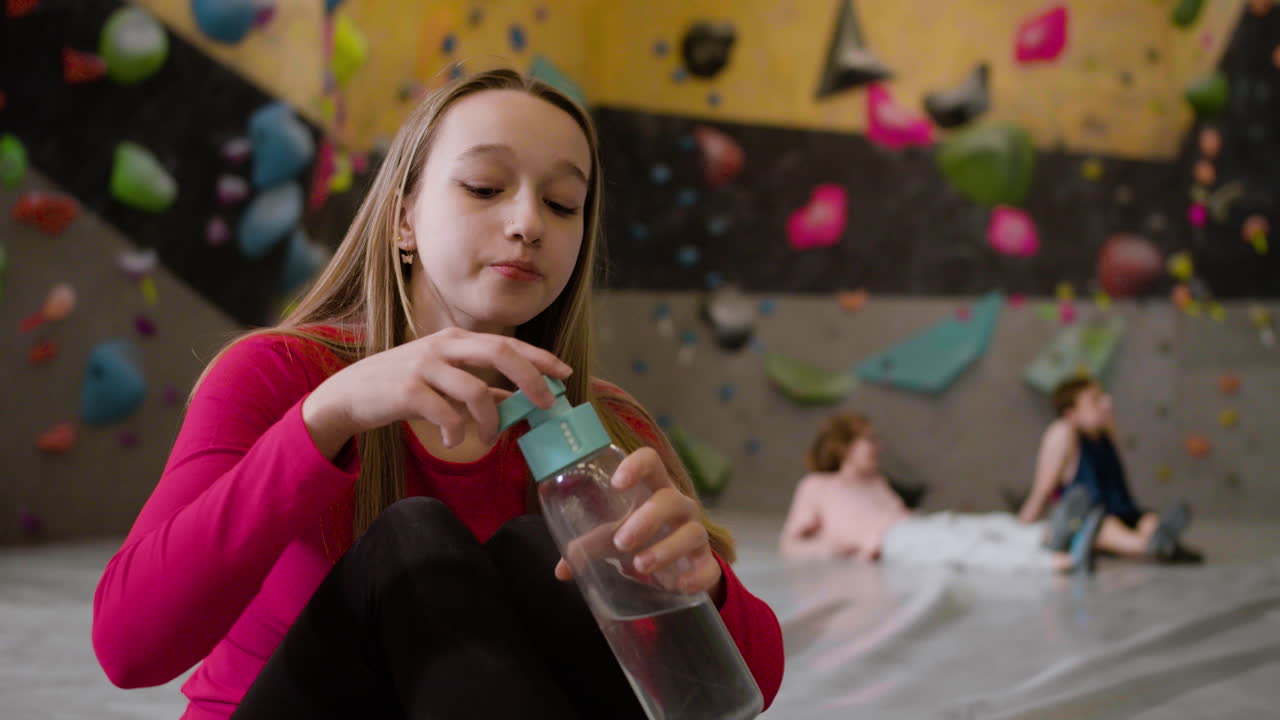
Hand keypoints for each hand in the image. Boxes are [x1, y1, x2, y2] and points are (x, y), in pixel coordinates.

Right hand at [303, 328, 571, 453]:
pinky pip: (446, 413)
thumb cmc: (403, 387)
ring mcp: (424, 365)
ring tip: (489, 438)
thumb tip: (520, 404)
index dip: (540, 358)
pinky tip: (455, 441)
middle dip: (531, 379)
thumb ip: (481, 389)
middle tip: (547, 405)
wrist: (349, 394)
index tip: (563, 375)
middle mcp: (443, 346)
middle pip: (500, 352)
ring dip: (491, 421)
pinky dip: (457, 432)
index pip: (508, 343)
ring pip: (476, 390)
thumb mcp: (445, 380)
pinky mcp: (407, 389)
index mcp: (456, 340)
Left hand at [554, 448, 722, 597]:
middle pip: (669, 499)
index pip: (650, 461)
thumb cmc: (640, 537)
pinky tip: (679, 585)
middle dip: (646, 519)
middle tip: (621, 542)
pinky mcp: (706, 562)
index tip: (616, 483)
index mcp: (653, 488)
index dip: (636, 466)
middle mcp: (679, 505)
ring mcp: (696, 532)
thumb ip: (588, 545)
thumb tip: (561, 568)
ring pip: (691, 532)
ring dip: (666, 549)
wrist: (676, 565)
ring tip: (640, 566)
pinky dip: (696, 576)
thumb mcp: (612, 537)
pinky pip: (708, 567)